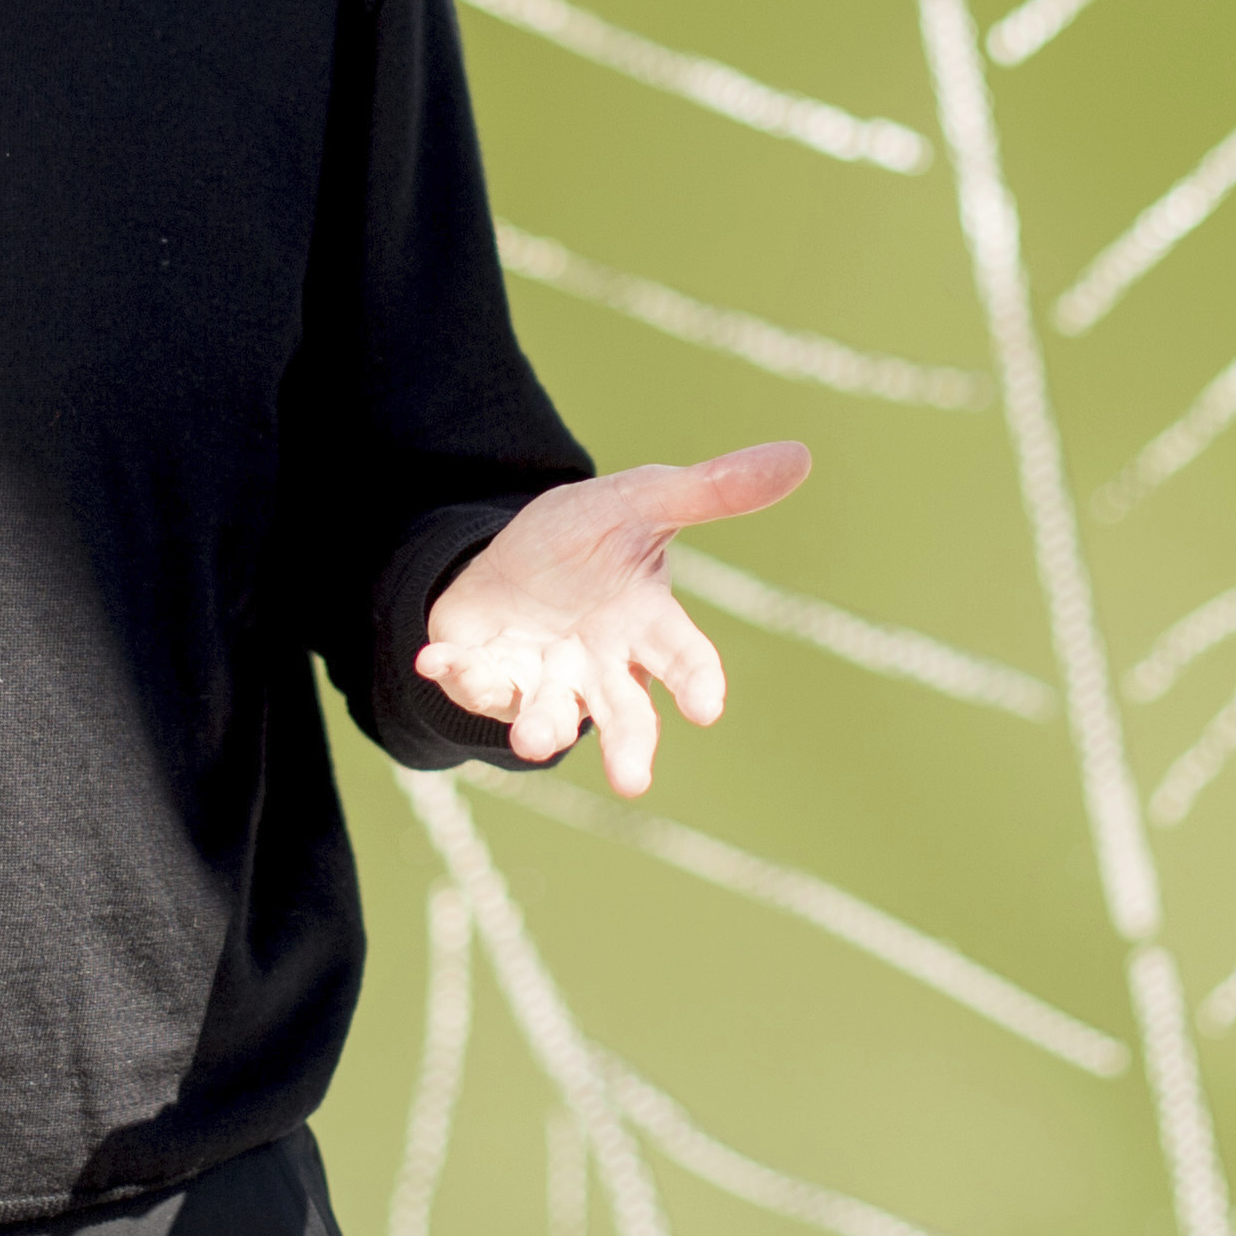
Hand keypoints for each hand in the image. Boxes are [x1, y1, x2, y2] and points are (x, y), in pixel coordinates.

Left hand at [414, 443, 809, 794]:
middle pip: (623, 713)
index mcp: (646, 625)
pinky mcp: (491, 677)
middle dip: (629, 746)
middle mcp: (600, 665)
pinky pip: (475, 683)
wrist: (509, 555)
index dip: (697, 682)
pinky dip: (458, 675)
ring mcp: (545, 678)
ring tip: (536, 738)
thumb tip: (801, 454)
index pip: (682, 657)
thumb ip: (713, 489)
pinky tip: (434, 661)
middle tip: (634, 781)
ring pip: (550, 716)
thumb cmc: (591, 536)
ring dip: (542, 727)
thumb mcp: (643, 499)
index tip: (708, 707)